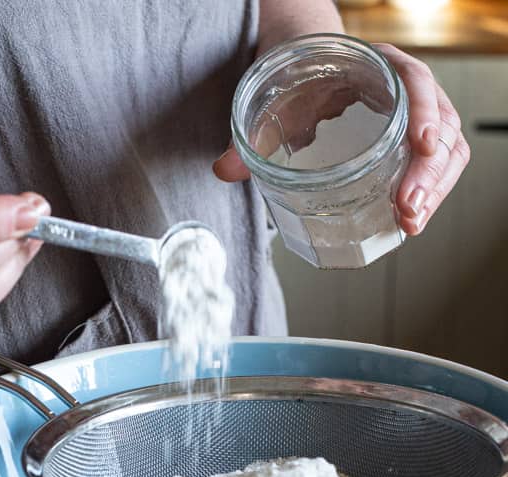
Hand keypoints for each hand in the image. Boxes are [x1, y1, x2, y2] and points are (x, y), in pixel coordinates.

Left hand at [213, 43, 469, 236]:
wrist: (305, 62)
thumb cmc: (296, 78)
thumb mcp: (273, 101)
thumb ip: (249, 137)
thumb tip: (224, 170)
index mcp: (376, 65)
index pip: (414, 80)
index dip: (424, 110)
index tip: (421, 143)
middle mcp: (403, 87)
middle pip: (439, 125)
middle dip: (429, 172)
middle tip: (408, 210)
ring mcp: (412, 114)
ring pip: (444, 149)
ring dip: (433, 189)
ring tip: (410, 223)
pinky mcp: (408, 140)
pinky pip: (432, 164)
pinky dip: (427, 191)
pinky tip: (409, 218)